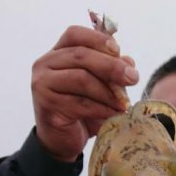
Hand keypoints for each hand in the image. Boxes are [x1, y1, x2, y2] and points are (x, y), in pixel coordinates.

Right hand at [31, 25, 138, 161]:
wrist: (61, 140)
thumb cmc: (81, 110)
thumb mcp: (98, 87)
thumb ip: (110, 72)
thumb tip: (129, 61)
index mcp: (56, 53)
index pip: (75, 35)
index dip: (98, 39)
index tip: (119, 50)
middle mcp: (45, 64)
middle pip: (81, 56)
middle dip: (111, 66)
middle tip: (133, 77)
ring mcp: (43, 84)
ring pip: (82, 79)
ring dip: (108, 92)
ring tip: (124, 103)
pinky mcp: (48, 105)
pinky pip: (82, 103)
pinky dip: (103, 109)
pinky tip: (115, 114)